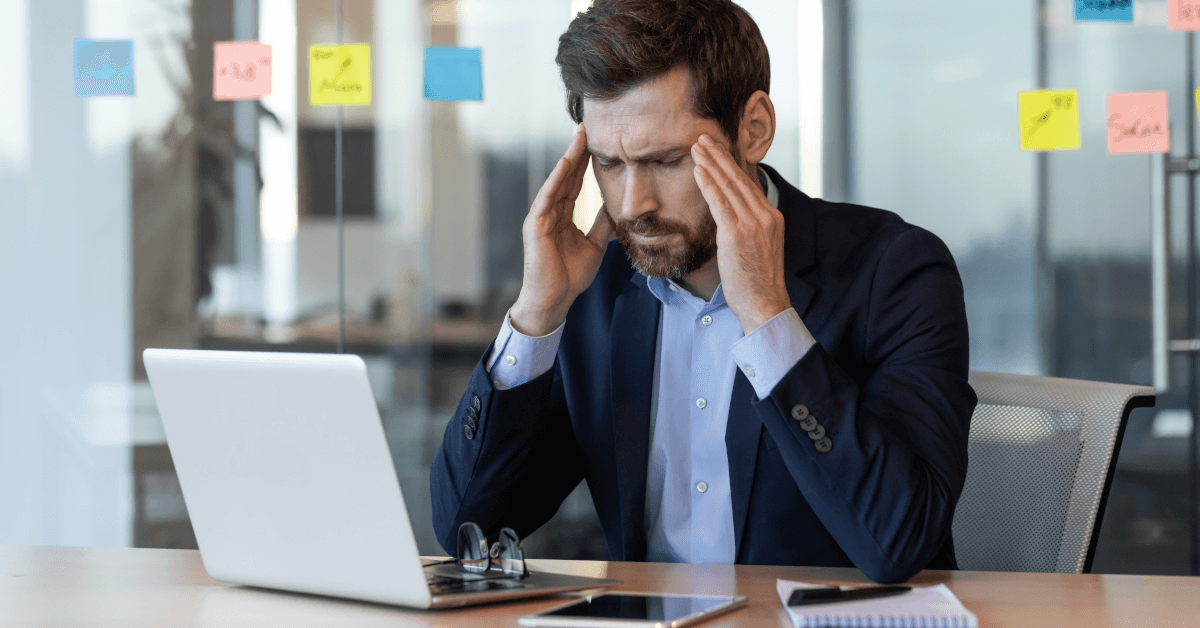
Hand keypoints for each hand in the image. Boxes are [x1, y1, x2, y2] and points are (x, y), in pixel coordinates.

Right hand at [510, 124, 615, 335]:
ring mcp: (540, 217)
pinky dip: (557, 178)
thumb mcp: (594, 245)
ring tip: (579, 136)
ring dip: (568, 158)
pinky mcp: (535, 225)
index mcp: (562, 216)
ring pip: (556, 181)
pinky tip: (567, 162)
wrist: (554, 300)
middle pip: (565, 176)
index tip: (597, 142)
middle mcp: (550, 212)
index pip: (575, 183)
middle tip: (587, 126)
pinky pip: (547, 197)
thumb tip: (614, 206)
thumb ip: (601, 224)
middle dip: (577, 151)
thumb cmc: (570, 277)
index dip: (585, 163)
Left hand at [691, 134, 791, 333]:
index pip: (748, 184)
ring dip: (710, 163)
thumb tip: (731, 220)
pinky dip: (708, 184)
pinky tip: (698, 170)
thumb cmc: (757, 283)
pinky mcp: (737, 233)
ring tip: (696, 147)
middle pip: (739, 178)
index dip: (731, 165)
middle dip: (720, 156)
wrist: (765, 303)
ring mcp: (753, 223)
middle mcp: (765, 216)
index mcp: (771, 218)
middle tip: (704, 139)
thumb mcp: (758, 249)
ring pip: (729, 186)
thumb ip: (748, 229)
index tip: (718, 150)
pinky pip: (720, 203)